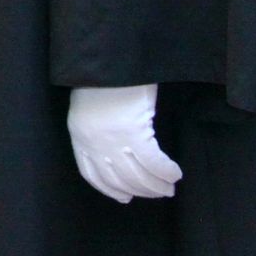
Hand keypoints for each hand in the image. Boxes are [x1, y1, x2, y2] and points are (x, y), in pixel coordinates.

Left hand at [67, 84, 182, 202]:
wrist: (109, 57)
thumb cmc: (106, 78)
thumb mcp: (92, 108)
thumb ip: (100, 131)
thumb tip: (122, 154)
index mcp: (79, 135)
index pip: (92, 174)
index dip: (110, 190)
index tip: (125, 198)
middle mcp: (93, 141)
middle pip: (119, 179)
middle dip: (141, 190)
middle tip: (160, 193)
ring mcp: (113, 139)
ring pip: (137, 175)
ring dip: (156, 186)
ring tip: (169, 187)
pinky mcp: (133, 132)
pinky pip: (153, 162)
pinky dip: (166, 171)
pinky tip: (175, 173)